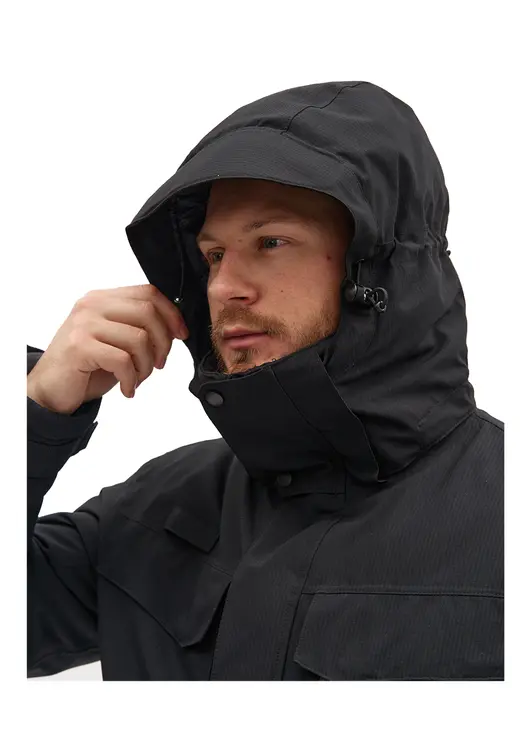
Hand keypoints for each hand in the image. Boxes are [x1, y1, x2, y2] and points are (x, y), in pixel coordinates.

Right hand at [27, 284, 187, 413]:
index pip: (148, 293)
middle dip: (163, 343)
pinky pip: (122, 360)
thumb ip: (140, 327)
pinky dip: (131, 379)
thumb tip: (175, 328)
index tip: (181, 335)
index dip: (171, 314)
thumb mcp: (117, 340)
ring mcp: (84, 324)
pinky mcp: (79, 346)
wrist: (51, 387)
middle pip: (148, 312)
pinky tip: (127, 388)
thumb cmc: (87, 365)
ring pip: (139, 339)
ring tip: (137, 378)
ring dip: (146, 366)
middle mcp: (92, 306)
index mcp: (103, 298)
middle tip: (158, 364)